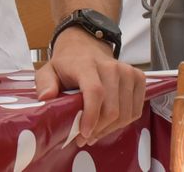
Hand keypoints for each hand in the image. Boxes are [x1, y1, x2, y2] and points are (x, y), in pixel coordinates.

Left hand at [36, 29, 145, 145]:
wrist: (86, 46)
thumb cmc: (68, 63)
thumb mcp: (48, 70)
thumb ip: (45, 83)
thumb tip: (46, 97)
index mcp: (86, 64)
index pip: (95, 91)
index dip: (91, 116)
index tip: (83, 133)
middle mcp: (110, 67)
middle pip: (112, 108)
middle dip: (98, 129)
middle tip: (83, 137)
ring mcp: (127, 72)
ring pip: (125, 113)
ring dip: (109, 129)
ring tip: (94, 131)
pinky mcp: (138, 78)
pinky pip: (135, 111)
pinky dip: (122, 123)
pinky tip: (108, 123)